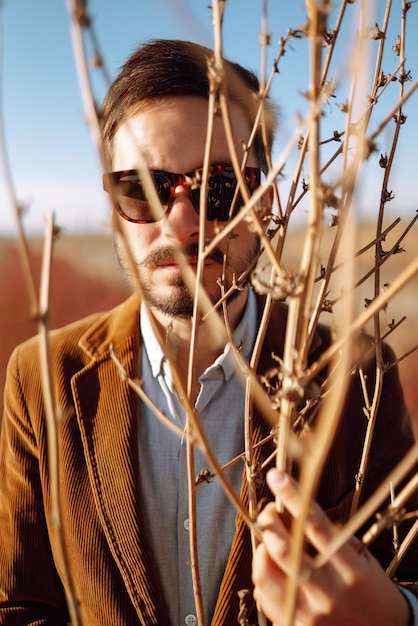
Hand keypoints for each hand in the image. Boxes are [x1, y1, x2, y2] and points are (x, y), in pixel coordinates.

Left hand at [252, 468, 410, 625]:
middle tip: (270, 511)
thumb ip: (329, 537)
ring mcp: (312, 615)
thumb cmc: (368, 587)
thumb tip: (292, 508)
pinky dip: (263, 577)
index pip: (315, 524)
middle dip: (269, 522)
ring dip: (262, 549)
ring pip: (266, 574)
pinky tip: (273, 569)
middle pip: (285, 549)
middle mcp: (330, 592)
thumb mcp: (359, 557)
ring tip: (270, 541)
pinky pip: (265, 598)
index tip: (276, 475)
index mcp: (351, 568)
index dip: (293, 495)